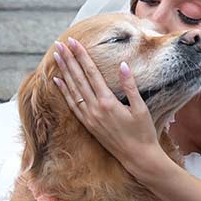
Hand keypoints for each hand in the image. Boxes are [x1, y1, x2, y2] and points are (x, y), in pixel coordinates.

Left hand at [52, 37, 164, 180]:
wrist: (138, 158)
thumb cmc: (143, 132)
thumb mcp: (140, 107)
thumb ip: (130, 86)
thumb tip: (122, 65)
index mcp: (108, 102)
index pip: (91, 73)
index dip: (82, 56)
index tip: (74, 42)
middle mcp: (95, 109)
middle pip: (78, 79)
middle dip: (69, 60)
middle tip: (60, 44)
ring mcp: (89, 118)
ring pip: (72, 90)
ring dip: (64, 72)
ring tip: (57, 57)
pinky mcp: (88, 125)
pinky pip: (72, 104)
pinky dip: (64, 91)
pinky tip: (57, 81)